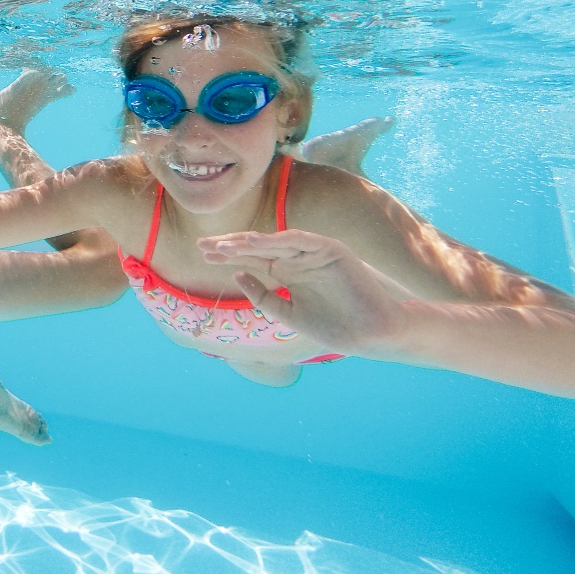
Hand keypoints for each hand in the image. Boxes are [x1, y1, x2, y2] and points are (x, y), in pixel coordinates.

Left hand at [198, 229, 406, 354]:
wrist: (372, 334)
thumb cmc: (334, 326)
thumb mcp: (289, 313)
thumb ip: (264, 297)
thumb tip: (236, 277)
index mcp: (287, 272)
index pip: (252, 258)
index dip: (228, 255)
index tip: (203, 254)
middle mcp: (297, 258)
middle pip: (257, 247)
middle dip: (230, 245)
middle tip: (202, 244)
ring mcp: (313, 252)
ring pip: (275, 242)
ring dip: (248, 242)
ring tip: (223, 246)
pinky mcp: (331, 249)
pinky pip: (301, 240)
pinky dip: (279, 239)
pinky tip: (256, 242)